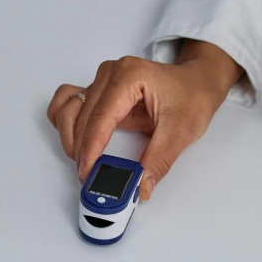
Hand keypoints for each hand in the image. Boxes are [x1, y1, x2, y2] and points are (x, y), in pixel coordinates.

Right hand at [47, 41, 242, 198]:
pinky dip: (65, 122)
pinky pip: (68, 101)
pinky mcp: (98, 91)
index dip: (91, 148)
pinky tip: (74, 140)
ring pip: (67, 109)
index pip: (100, 116)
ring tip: (84, 161)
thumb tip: (140, 187)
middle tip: (89, 177)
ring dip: (69, 137)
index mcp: (130, 75)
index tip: (87, 173)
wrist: (197, 83)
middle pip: (79, 115)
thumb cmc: (192, 97)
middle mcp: (110, 74)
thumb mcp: (181, 130)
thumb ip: (158, 160)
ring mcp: (101, 81)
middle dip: (80, 149)